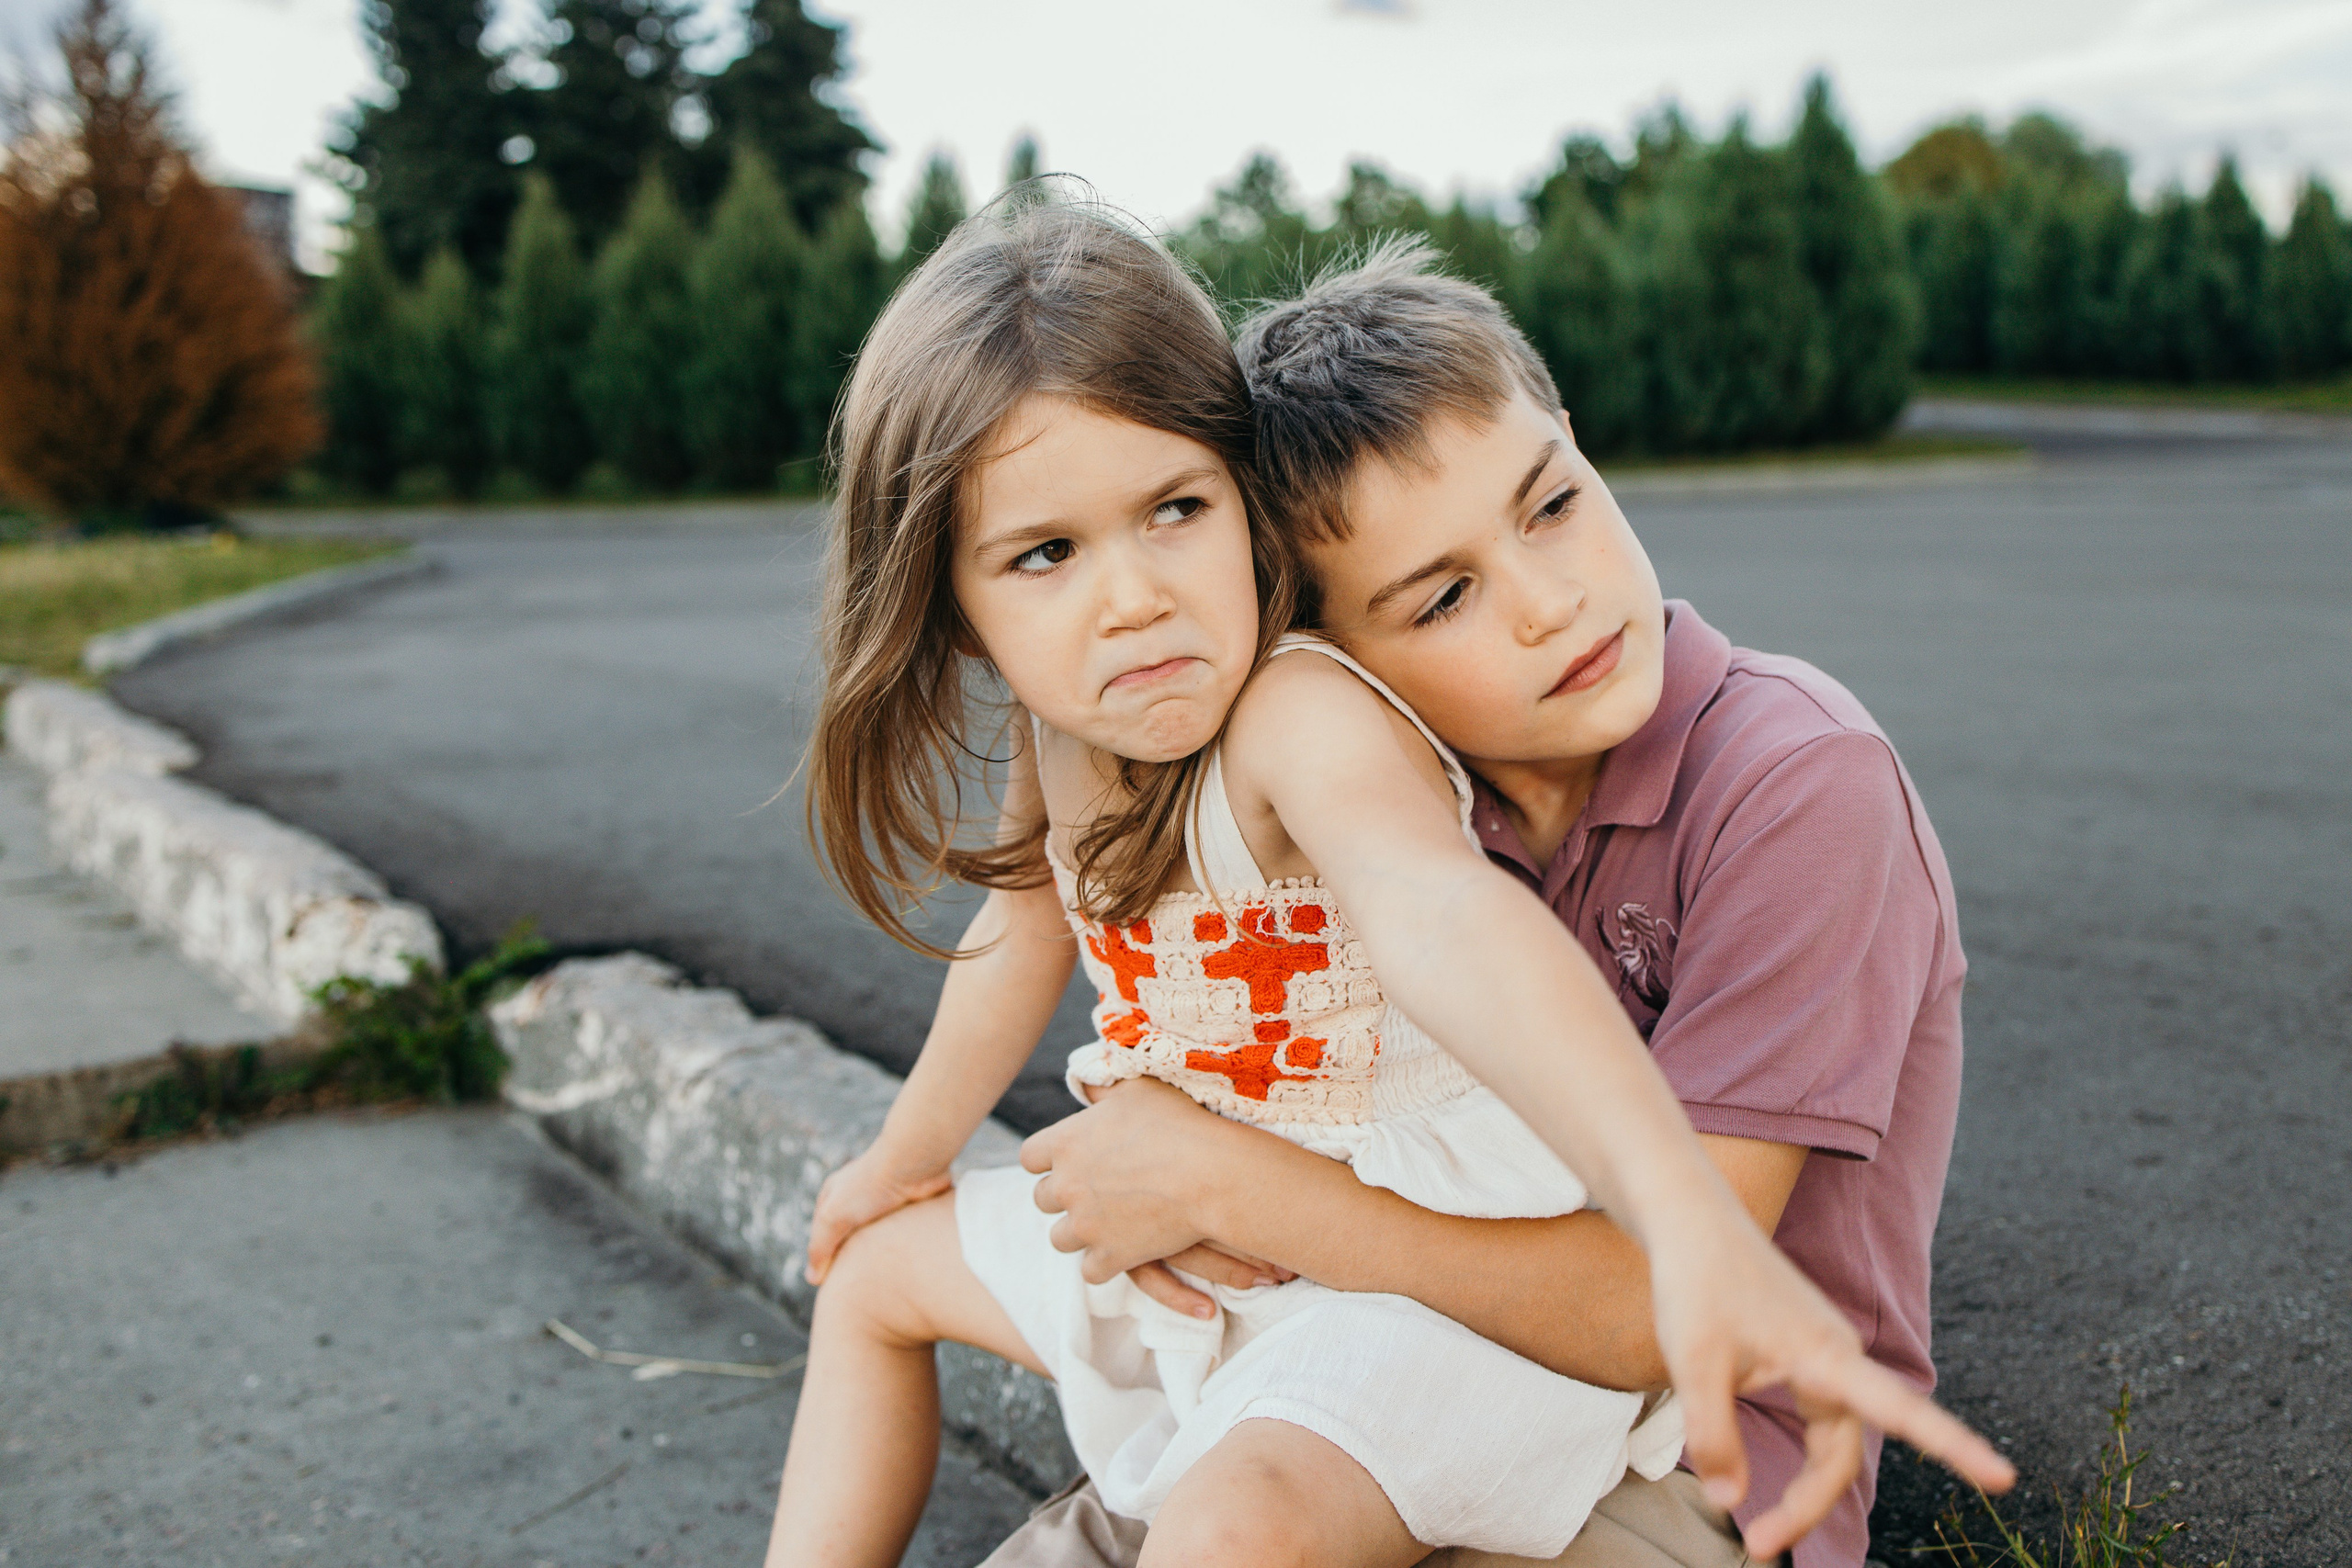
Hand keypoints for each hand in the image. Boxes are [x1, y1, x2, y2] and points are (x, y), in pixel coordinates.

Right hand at [803, 1146, 952, 1284]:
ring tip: (883, 1273)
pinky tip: (905, 1259)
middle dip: (856, 1256)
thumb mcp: (833, 1217)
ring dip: (882, 1252)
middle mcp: (860, 1196)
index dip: (827, 1258)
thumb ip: (820, 1248)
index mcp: (836, 1194)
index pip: (825, 1235)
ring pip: (880, 1236)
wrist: (915, 1163)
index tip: (834, 1283)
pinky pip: (904, 1232)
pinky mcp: (911, 1206)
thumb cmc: (870, 1186)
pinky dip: (903, 1244)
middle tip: (860, 1284)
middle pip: (853, 1236)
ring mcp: (887, 1201)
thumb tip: (813, 1279)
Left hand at [1019, 1079, 1296, 1317]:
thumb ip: (1104, 1089)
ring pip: (1060, 1238)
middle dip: (1063, 1196)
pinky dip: (1104, 1264)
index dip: (1047, 1159)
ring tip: (1105, 1224)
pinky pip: (1090, 1271)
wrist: (1213, 1173)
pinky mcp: (1111, 1256)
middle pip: (1041, 1199)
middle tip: (1092, 1191)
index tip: (1069, 1160)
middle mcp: (1067, 1185)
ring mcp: (1086, 1225)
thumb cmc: (1179, 1124)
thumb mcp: (1138, 1090)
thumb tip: (1087, 1085)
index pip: (1029, 1157)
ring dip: (1079, 1232)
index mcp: (1065, 1142)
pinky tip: (1122, 1251)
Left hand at [1649, 1213, 2014, 1557]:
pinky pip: (1821, 1422)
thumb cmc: (1697, 1285)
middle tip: (1759, 1542)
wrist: (1694, 1224)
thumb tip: (1728, 1500)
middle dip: (1809, 1503)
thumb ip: (1713, 1433)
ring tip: (1763, 1530)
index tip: (2004, 1477)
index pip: (1901, 1411)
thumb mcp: (1692, 1362)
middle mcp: (1837, 1357)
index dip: (1954, 1446)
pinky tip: (1783, 1484)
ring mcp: (1825, 1357)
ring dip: (1805, 1489)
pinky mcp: (1807, 1356)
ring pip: (1831, 1442)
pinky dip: (1803, 1459)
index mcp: (1826, 1354)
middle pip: (1842, 1452)